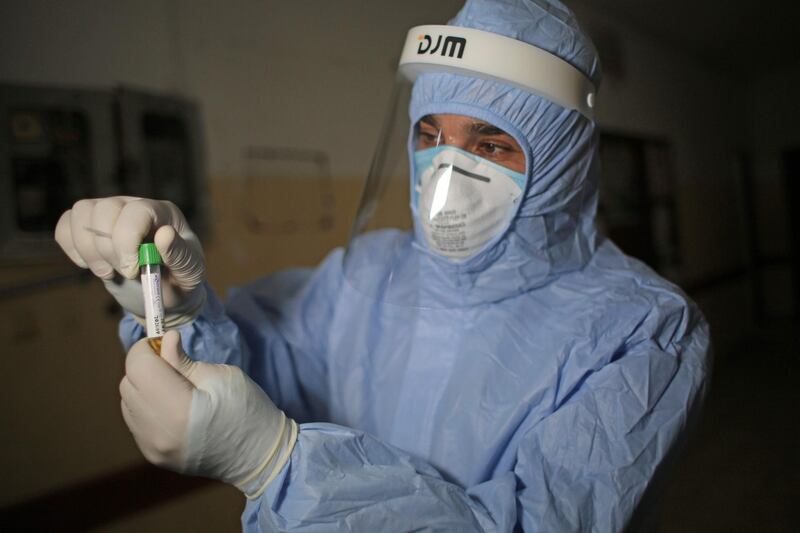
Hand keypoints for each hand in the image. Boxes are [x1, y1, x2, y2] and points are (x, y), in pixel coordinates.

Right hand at [54, 197, 205, 326]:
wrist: (164, 292)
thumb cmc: (180, 279)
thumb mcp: (190, 271)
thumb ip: (179, 254)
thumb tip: (164, 234)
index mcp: (162, 213)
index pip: (137, 211)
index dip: (127, 240)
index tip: (132, 270)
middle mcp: (134, 205)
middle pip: (104, 209)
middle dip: (108, 249)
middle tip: (125, 273)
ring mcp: (110, 213)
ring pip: (81, 212)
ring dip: (88, 249)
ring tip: (108, 271)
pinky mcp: (90, 226)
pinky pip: (66, 224)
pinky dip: (71, 246)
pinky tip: (89, 265)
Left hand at [119, 331, 297, 497]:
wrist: (259, 456)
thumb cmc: (247, 411)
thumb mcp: (221, 377)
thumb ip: (184, 361)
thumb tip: (164, 341)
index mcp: (177, 409)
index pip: (138, 367)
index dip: (146, 348)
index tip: (162, 342)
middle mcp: (157, 432)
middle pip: (127, 384)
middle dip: (144, 366)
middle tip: (171, 361)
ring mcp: (153, 448)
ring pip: (127, 403)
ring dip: (143, 387)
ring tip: (171, 385)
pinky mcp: (153, 456)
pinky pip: (136, 421)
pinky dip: (146, 406)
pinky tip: (170, 405)